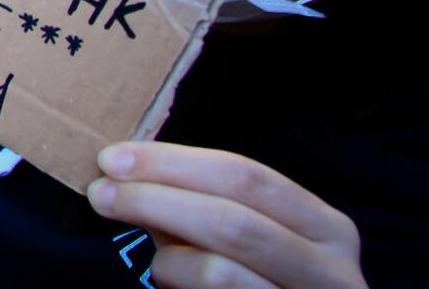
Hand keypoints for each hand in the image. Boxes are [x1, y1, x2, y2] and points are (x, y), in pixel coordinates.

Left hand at [88, 142, 364, 288]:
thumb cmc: (263, 283)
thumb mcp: (246, 239)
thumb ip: (199, 207)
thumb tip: (126, 172)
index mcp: (325, 227)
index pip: (245, 176)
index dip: (173, 163)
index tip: (112, 159)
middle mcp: (333, 270)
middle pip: (232, 220)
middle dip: (155, 200)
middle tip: (101, 194)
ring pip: (220, 271)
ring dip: (165, 259)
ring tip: (149, 260)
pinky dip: (178, 286)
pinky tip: (170, 283)